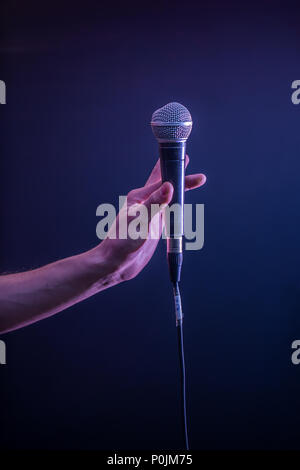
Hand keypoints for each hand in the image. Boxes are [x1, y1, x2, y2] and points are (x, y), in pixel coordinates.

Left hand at [98, 156, 205, 281]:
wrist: (115, 264)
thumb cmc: (121, 242)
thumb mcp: (140, 221)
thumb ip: (155, 203)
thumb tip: (170, 186)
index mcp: (139, 196)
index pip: (162, 179)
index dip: (177, 170)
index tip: (187, 159)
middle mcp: (145, 202)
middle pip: (164, 183)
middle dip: (176, 172)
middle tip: (186, 159)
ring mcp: (150, 214)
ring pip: (168, 197)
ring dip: (179, 189)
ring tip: (188, 180)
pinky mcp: (154, 226)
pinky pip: (169, 211)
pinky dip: (177, 206)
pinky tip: (180, 205)